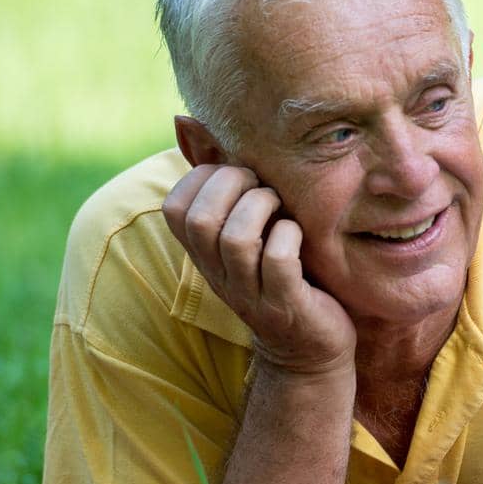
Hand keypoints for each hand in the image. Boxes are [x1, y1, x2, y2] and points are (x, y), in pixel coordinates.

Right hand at [162, 164, 355, 374]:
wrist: (308, 351)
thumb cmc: (283, 280)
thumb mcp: (249, 242)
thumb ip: (231, 201)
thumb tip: (199, 132)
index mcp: (205, 255)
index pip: (174, 207)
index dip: (202, 178)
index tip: (236, 175)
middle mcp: (220, 274)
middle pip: (200, 219)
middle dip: (233, 186)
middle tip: (262, 187)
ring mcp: (251, 292)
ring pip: (236, 238)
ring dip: (262, 208)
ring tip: (280, 208)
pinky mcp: (286, 304)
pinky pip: (278, 260)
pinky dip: (289, 236)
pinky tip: (297, 235)